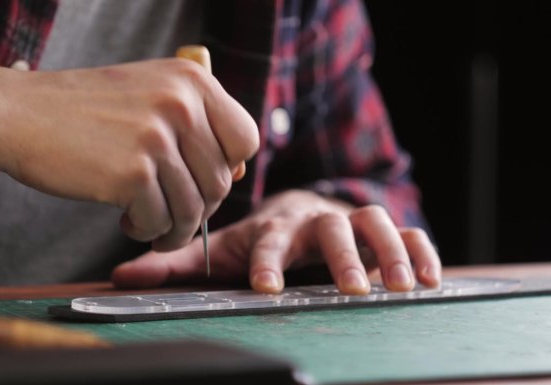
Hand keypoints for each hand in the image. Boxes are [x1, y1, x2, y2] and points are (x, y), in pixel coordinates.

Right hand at [1, 59, 258, 250]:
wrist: (21, 114)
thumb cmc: (85, 110)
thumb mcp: (149, 92)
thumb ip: (195, 122)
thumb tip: (236, 173)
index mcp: (192, 81)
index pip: (246, 140)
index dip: (229, 169)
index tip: (202, 182)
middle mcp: (181, 105)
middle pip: (221, 182)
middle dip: (199, 209)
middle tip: (171, 214)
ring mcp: (157, 138)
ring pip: (193, 209)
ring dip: (173, 229)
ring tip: (148, 223)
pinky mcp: (131, 174)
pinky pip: (159, 222)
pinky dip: (146, 231)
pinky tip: (125, 220)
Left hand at [111, 190, 440, 293]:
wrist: (295, 213)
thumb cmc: (257, 240)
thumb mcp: (218, 253)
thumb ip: (172, 266)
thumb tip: (119, 274)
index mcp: (273, 225)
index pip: (270, 238)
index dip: (269, 262)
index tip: (268, 288)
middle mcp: (313, 219)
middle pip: (330, 228)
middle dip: (342, 258)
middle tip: (351, 290)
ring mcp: (350, 221)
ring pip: (375, 223)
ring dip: (388, 252)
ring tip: (400, 287)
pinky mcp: (379, 229)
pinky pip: (407, 232)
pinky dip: (420, 251)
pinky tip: (430, 279)